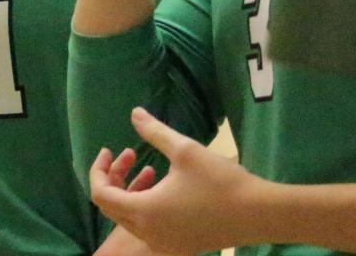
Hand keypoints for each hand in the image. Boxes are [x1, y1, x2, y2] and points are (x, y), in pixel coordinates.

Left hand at [89, 108, 262, 255]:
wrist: (256, 213)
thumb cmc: (219, 181)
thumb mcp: (185, 150)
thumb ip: (154, 132)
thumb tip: (134, 113)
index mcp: (144, 212)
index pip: (101, 195)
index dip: (98, 170)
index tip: (109, 149)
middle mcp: (148, 233)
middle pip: (112, 208)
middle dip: (114, 179)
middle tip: (129, 155)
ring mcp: (163, 243)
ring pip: (130, 218)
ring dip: (131, 191)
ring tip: (148, 167)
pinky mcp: (177, 245)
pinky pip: (148, 227)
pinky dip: (146, 205)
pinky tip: (165, 185)